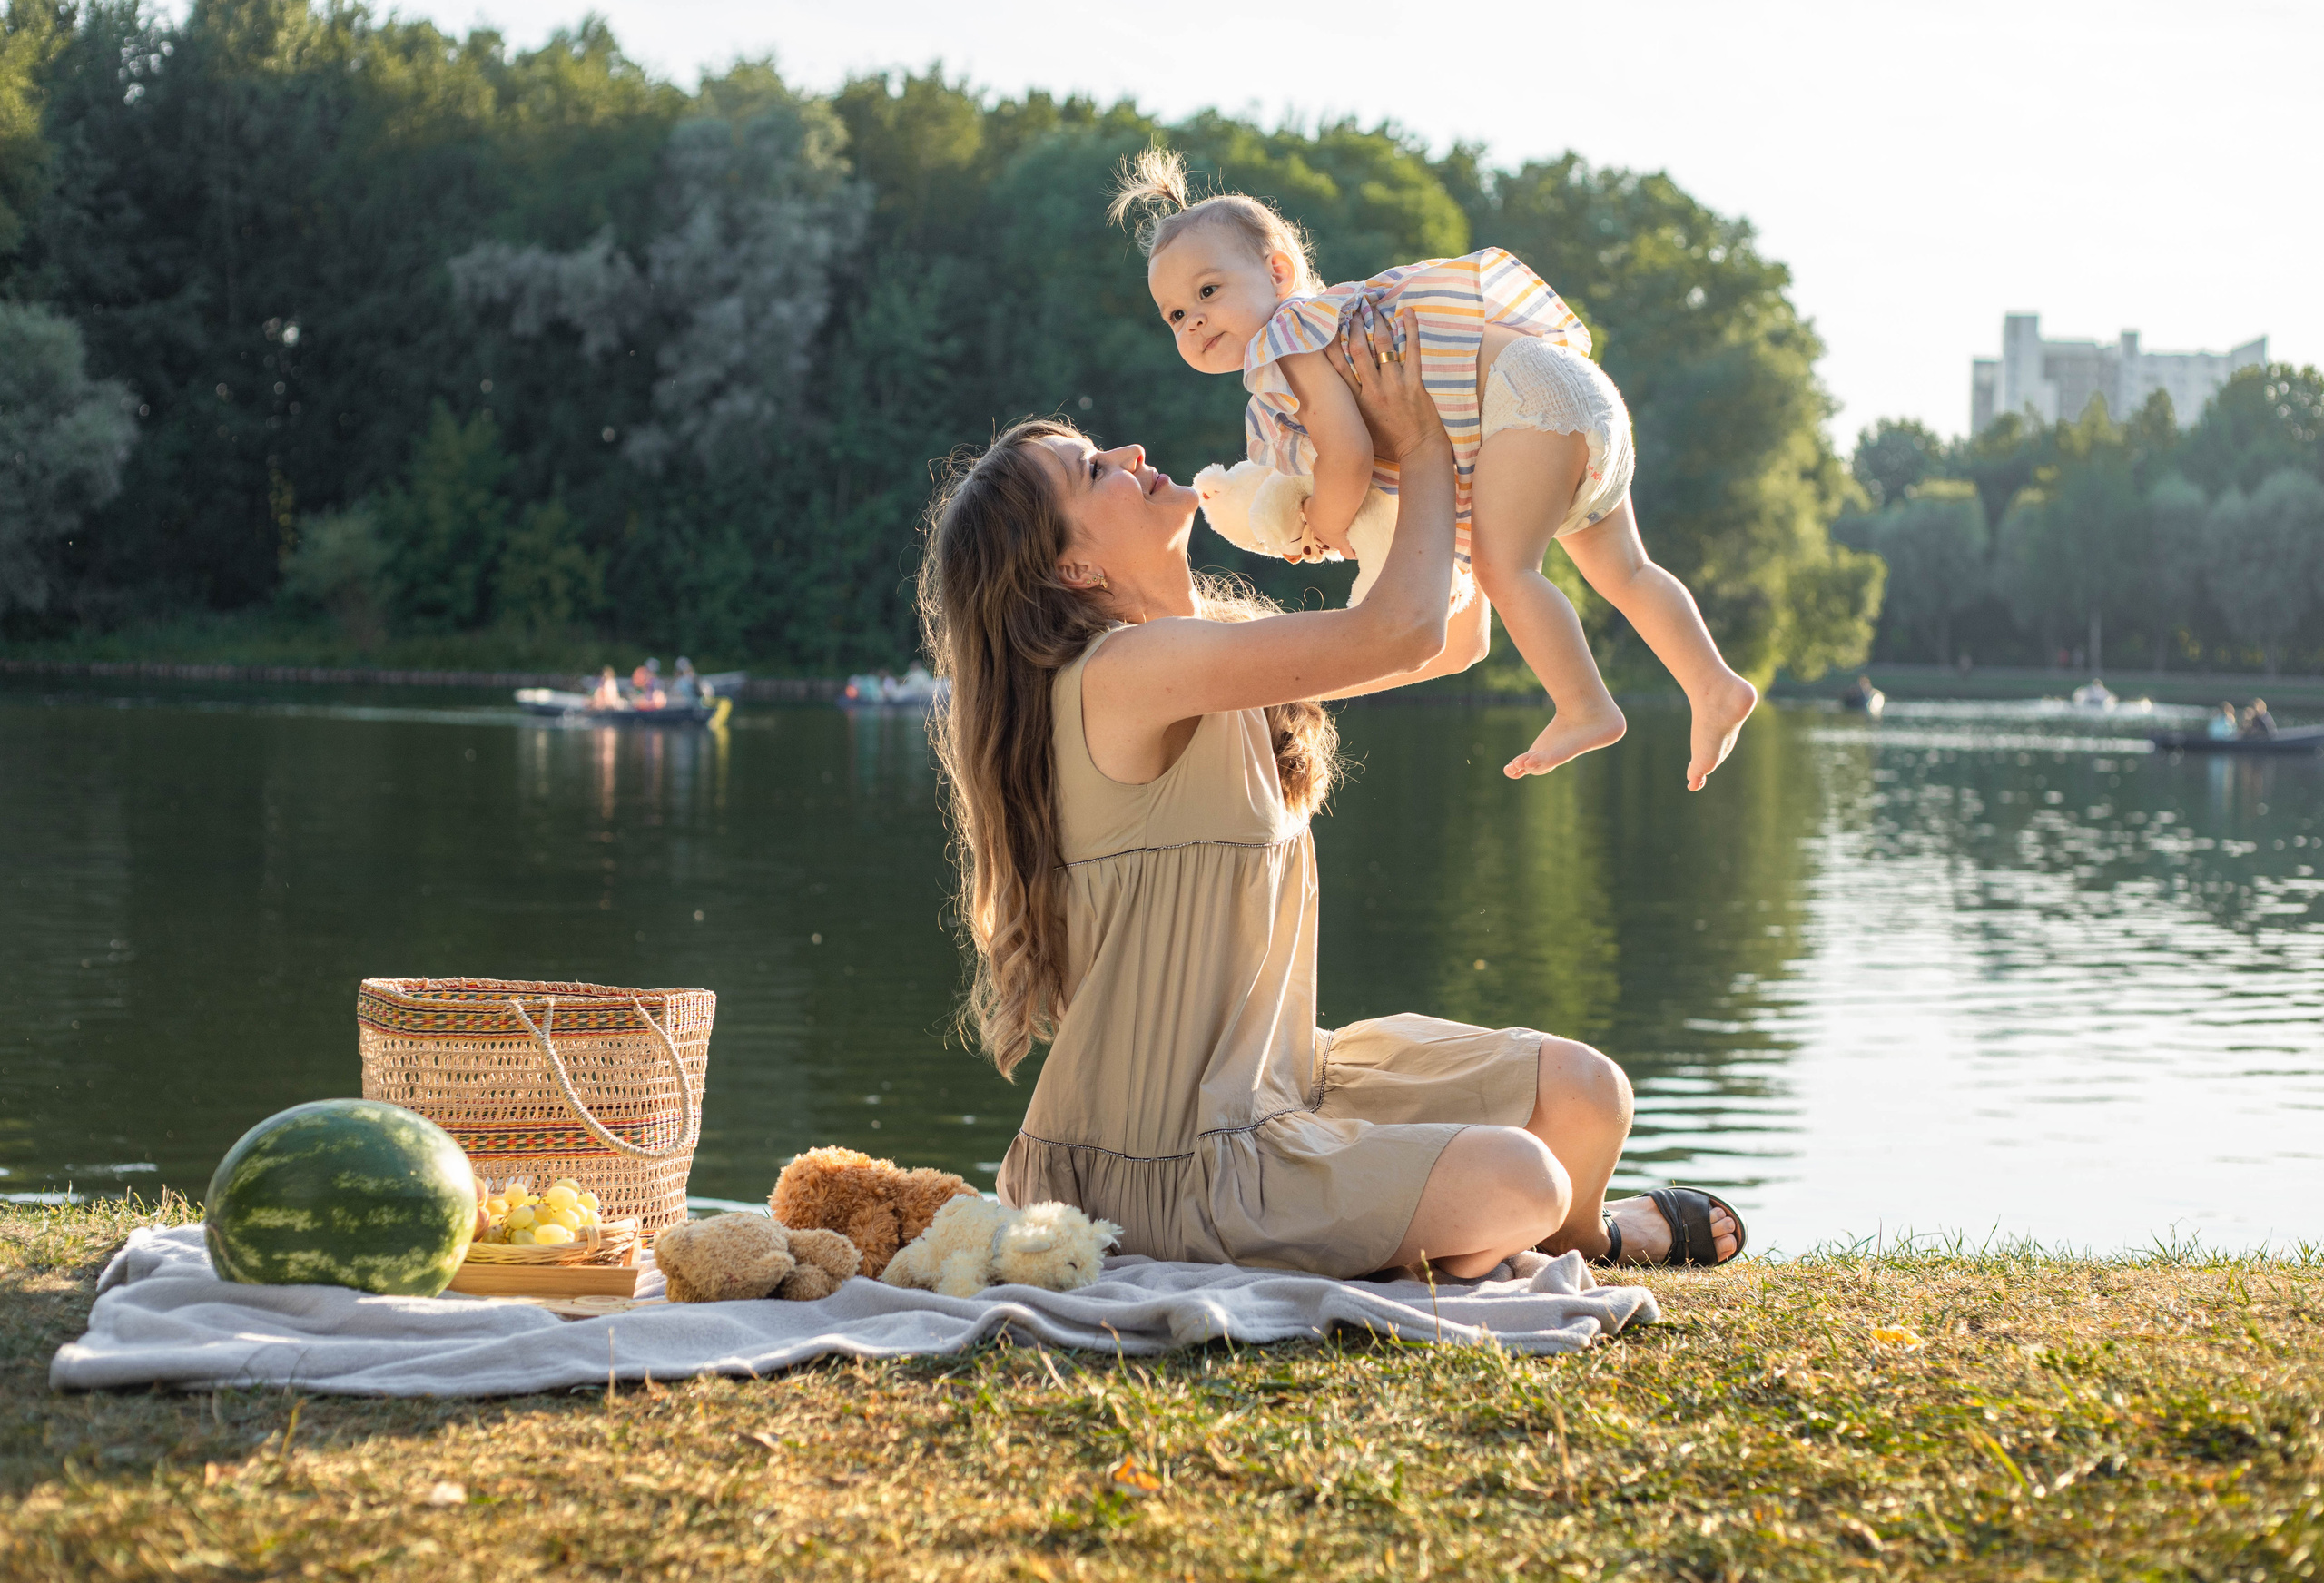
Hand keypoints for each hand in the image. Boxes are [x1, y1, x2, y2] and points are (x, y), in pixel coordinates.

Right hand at [1331, 300, 1444, 464]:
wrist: (1418, 452)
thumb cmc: (1387, 444)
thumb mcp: (1359, 428)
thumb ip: (1347, 410)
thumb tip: (1330, 396)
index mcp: (1355, 402)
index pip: (1337, 367)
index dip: (1330, 343)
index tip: (1328, 327)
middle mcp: (1372, 390)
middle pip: (1357, 350)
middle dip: (1353, 326)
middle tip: (1352, 309)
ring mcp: (1394, 385)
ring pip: (1382, 346)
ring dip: (1376, 323)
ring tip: (1373, 307)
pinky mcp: (1414, 383)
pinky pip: (1412, 351)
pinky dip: (1411, 330)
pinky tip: (1407, 313)